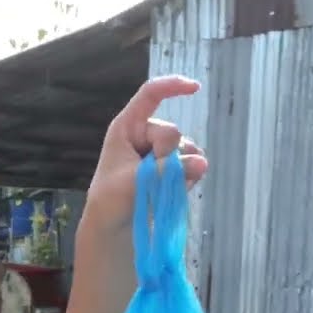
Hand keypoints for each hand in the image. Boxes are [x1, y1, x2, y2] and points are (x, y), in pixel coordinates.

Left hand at [83, 75, 208, 228]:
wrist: (114, 226)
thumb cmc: (111, 199)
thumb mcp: (133, 182)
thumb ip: (165, 171)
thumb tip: (201, 162)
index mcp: (127, 127)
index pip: (150, 95)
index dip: (172, 86)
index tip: (195, 88)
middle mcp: (146, 134)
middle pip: (172, 133)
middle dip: (167, 156)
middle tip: (149, 178)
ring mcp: (162, 151)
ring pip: (187, 149)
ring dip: (178, 170)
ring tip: (157, 188)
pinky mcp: (174, 167)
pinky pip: (194, 165)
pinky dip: (187, 178)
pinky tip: (172, 190)